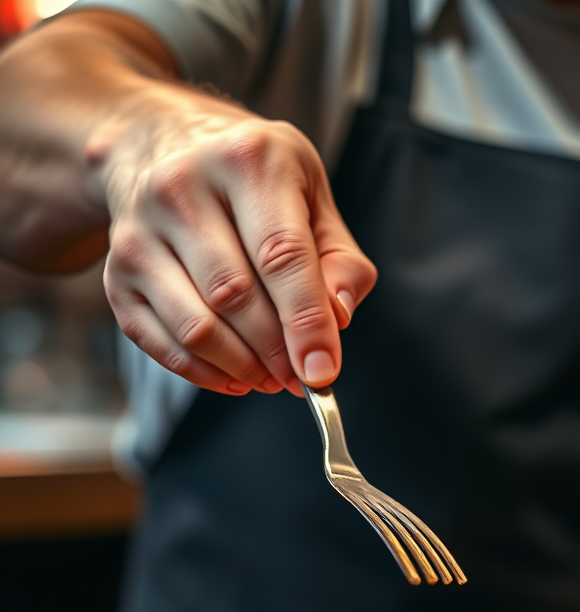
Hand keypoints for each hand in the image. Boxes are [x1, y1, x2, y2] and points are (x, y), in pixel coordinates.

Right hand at [97, 90, 376, 395]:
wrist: (160, 143)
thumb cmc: (253, 178)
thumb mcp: (312, 194)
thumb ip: (340, 260)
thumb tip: (337, 317)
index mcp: (246, 159)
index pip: (281, 254)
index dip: (306, 322)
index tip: (322, 371)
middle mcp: (182, 186)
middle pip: (235, 296)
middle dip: (276, 352)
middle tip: (302, 377)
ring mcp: (139, 230)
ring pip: (195, 326)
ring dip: (242, 367)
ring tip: (272, 377)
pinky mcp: (117, 271)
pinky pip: (160, 341)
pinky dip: (204, 373)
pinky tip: (235, 375)